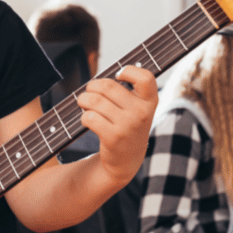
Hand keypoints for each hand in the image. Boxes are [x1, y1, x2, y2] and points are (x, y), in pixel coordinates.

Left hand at [76, 65, 157, 184]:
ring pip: (94, 101)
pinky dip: (84, 117)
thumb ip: (128, 91)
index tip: (118, 76)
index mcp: (150, 102)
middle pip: (107, 86)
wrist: (126, 161)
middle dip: (91, 87)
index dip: (129, 71)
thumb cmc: (127, 126)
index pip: (145, 78)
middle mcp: (142, 113)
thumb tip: (99, 81)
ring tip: (84, 105)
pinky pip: (89, 117)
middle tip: (89, 93)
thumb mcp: (137, 109)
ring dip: (83, 100)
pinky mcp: (113, 137)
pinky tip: (88, 120)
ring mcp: (128, 126)